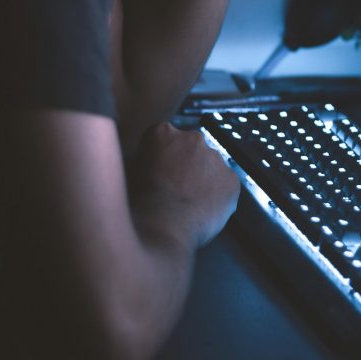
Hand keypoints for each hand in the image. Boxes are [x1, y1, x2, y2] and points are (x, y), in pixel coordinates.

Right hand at [131, 122, 239, 247]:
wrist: (163, 226)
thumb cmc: (141, 204)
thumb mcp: (129, 174)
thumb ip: (144, 161)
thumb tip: (148, 165)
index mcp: (163, 133)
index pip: (165, 139)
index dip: (163, 158)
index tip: (160, 172)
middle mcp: (192, 138)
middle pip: (191, 149)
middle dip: (186, 165)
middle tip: (176, 188)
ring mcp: (215, 157)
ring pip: (210, 167)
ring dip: (202, 179)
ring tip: (188, 203)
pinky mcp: (231, 179)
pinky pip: (225, 185)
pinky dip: (217, 196)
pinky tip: (202, 210)